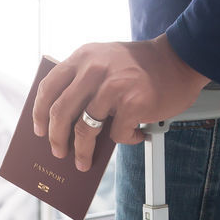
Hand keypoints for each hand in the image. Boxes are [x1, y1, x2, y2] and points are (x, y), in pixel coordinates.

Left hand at [32, 34, 209, 170]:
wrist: (181, 59)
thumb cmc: (142, 66)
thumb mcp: (106, 60)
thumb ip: (86, 81)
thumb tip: (65, 124)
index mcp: (83, 57)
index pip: (49, 86)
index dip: (39, 112)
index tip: (39, 131)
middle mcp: (94, 69)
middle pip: (61, 112)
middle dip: (56, 138)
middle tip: (58, 153)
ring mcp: (113, 86)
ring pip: (85, 129)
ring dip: (82, 151)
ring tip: (83, 162)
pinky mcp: (132, 103)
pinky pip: (117, 134)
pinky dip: (124, 139)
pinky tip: (133, 135)